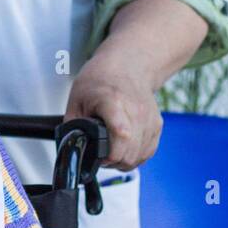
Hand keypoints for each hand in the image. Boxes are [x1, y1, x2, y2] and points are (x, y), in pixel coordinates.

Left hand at [64, 53, 162, 170]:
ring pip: (141, 155)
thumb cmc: (99, 80)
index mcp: (113, 102)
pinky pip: (148, 151)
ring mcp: (149, 118)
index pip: (122, 134)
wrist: (127, 65)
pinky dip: (136, 156)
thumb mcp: (75, 100)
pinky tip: (125, 150)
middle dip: (114, 161)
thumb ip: (73, 126)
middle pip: (131, 151)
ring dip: (125, 161)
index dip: (111, 153)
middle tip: (101, 156)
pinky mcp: (157, 124)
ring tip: (112, 153)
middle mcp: (136, 111)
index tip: (100, 157)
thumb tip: (70, 148)